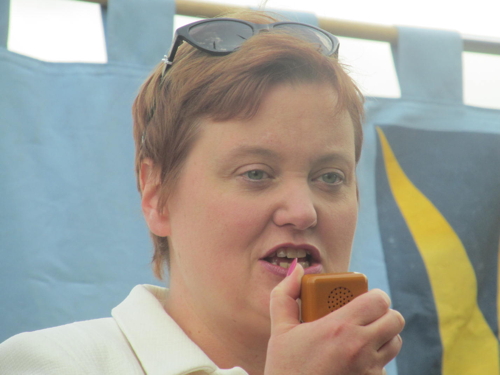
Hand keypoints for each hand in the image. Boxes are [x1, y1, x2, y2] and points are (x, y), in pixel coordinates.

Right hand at [264, 263, 403, 374]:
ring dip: (383, 336)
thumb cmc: (285, 367)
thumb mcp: (279, 329)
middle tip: (365, 315)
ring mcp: (369, 370)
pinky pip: (386, 366)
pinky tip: (354, 361)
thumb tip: (297, 268)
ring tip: (362, 337)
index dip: (375, 295)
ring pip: (395, 343)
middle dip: (383, 313)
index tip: (364, 297)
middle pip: (394, 319)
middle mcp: (360, 348)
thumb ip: (285, 294)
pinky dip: (376, 360)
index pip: (378, 300)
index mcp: (340, 327)